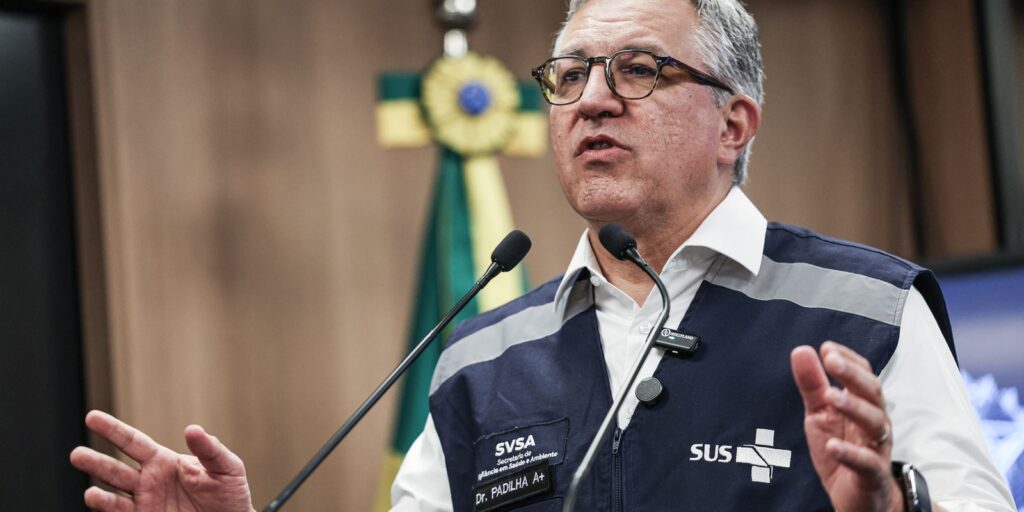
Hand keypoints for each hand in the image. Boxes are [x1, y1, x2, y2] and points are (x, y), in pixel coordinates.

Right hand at [70, 410, 254, 511]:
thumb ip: (210, 449)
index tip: (92, 417)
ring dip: (99, 495)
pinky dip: (108, 509)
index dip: (113, 429)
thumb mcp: (226, 467)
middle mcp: (149, 481)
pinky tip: (99, 501)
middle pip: (115, 469)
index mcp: (164, 462)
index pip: (133, 442)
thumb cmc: (229, 493)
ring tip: (90, 493)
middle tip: (76, 454)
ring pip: (114, 497)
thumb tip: (193, 429)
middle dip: (95, 462)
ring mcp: (145, 503)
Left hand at [791, 342, 901, 511]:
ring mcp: (876, 447)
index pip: (863, 374)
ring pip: (875, 423)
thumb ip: (812, 384)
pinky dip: (850, 454)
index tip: (827, 347)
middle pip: (872, 392)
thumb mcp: (820, 414)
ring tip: (831, 397)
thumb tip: (802, 350)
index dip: (848, 359)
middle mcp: (874, 421)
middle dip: (852, 375)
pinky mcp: (872, 474)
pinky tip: (833, 446)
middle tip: (830, 361)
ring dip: (853, 407)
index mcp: (862, 404)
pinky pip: (867, 462)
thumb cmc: (842, 447)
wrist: (858, 495)